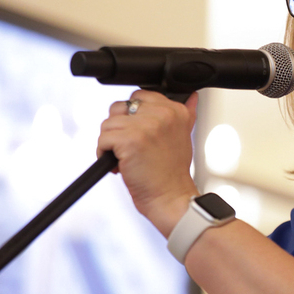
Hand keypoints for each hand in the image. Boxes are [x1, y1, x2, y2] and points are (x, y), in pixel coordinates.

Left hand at [96, 90, 199, 235]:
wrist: (171, 198)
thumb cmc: (173, 173)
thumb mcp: (184, 136)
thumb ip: (185, 113)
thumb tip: (191, 96)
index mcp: (175, 110)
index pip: (139, 96)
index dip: (133, 118)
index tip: (139, 135)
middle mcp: (162, 114)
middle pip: (120, 108)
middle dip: (119, 129)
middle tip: (131, 148)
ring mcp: (145, 126)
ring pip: (108, 124)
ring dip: (110, 144)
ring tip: (124, 158)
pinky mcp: (129, 140)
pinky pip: (103, 139)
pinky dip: (103, 153)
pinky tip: (118, 164)